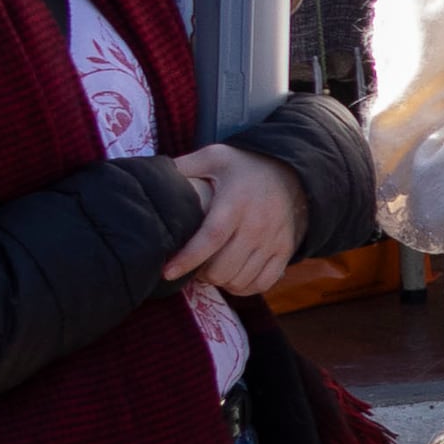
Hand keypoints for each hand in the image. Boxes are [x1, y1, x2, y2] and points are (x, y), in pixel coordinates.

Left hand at [166, 144, 303, 296]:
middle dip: (202, 274)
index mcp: (236, 201)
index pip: (211, 238)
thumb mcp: (214, 157)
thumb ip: (184, 166)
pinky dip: (243, 287)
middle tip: (193, 266)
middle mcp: (258, 224)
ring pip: (241, 279)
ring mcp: (274, 240)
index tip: (167, 272)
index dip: (188, 259)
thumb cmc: (243, 167)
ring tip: (211, 270)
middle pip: (224, 267)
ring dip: (220, 281)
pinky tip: (232, 277)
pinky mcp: (285, 250)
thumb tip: (152, 178)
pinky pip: (262, 283)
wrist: (291, 172)